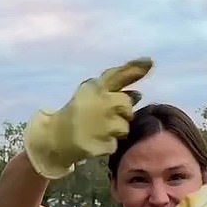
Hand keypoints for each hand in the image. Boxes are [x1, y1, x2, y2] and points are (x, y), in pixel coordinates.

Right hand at [24, 57, 152, 178]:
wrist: (56, 137)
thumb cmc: (78, 112)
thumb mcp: (92, 95)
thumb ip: (115, 91)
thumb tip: (139, 94)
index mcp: (96, 88)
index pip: (119, 75)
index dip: (135, 68)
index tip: (149, 62)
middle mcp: (102, 104)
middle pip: (127, 105)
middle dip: (121, 112)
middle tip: (105, 116)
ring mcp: (104, 125)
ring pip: (125, 127)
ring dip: (116, 130)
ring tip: (99, 130)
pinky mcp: (104, 144)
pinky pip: (116, 144)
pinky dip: (108, 144)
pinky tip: (95, 140)